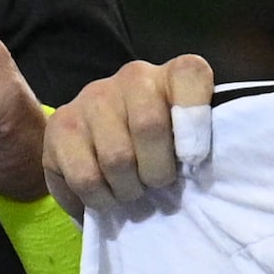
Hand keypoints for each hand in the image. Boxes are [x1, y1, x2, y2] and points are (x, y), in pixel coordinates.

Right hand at [44, 55, 216, 217]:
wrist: (101, 145)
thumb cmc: (160, 151)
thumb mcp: (189, 143)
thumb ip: (201, 146)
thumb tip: (213, 171)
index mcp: (173, 75)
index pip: (191, 73)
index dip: (195, 116)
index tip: (193, 157)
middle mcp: (132, 76)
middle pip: (149, 126)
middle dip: (157, 172)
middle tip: (155, 183)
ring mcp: (92, 97)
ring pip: (116, 157)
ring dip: (128, 190)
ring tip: (130, 189)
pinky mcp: (59, 125)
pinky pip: (85, 177)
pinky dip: (100, 199)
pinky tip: (105, 194)